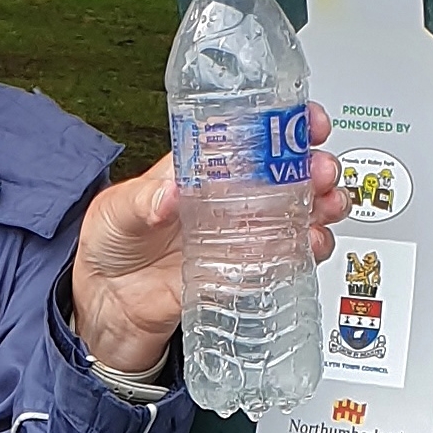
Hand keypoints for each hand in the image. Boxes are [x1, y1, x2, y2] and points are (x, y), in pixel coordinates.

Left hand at [71, 109, 353, 379]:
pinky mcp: (244, 272)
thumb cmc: (107, 247)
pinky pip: (285, 259)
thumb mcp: (115, 212)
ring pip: (295, 213)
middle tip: (321, 171)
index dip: (285, 125)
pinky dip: (305, 251)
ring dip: (319, 206)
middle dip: (314, 167)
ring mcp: (239, 236)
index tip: (306, 122)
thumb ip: (141, 201)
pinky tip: (309, 245)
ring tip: (324, 208)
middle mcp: (227, 199)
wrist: (107, 310)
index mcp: (200, 170)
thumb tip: (170, 191)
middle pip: (286, 174)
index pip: (250, 135)